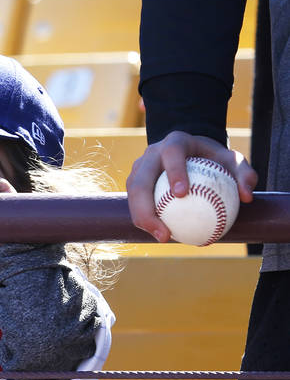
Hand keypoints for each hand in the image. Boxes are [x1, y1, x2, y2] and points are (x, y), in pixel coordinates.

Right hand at [126, 131, 256, 241]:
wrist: (192, 154)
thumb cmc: (215, 160)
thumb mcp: (235, 162)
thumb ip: (244, 175)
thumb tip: (246, 197)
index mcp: (175, 142)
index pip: (171, 154)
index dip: (174, 172)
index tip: (182, 194)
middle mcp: (152, 153)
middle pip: (140, 179)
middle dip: (145, 207)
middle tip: (165, 232)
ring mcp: (139, 167)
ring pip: (132, 192)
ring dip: (141, 217)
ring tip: (163, 237)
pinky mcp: (135, 181)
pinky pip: (134, 202)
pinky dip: (144, 219)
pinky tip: (161, 235)